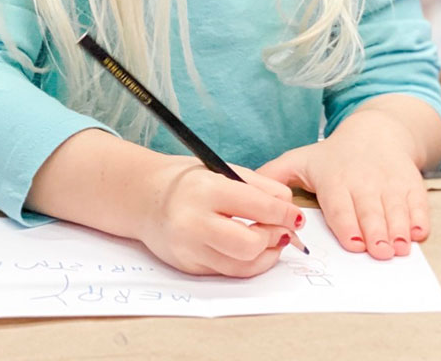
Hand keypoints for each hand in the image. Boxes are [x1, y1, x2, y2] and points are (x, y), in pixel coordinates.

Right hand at [133, 154, 303, 276]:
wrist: (144, 198)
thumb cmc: (187, 180)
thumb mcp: (222, 169)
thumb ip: (259, 186)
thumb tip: (289, 205)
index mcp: (205, 190)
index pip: (257, 206)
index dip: (284, 214)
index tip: (296, 216)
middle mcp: (194, 222)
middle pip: (250, 244)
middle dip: (275, 238)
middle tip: (285, 230)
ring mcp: (189, 249)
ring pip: (242, 265)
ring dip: (267, 255)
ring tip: (273, 240)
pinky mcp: (188, 267)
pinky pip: (227, 272)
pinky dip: (247, 262)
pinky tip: (254, 249)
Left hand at [256, 107, 429, 260]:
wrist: (377, 131)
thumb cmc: (334, 155)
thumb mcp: (301, 158)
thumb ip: (274, 175)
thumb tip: (239, 187)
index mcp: (335, 178)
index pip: (341, 205)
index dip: (348, 224)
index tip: (354, 244)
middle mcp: (363, 180)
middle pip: (370, 210)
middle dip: (377, 232)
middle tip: (381, 252)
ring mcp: (389, 182)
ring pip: (395, 208)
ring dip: (399, 229)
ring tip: (400, 247)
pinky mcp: (410, 182)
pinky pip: (417, 201)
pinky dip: (419, 217)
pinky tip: (418, 232)